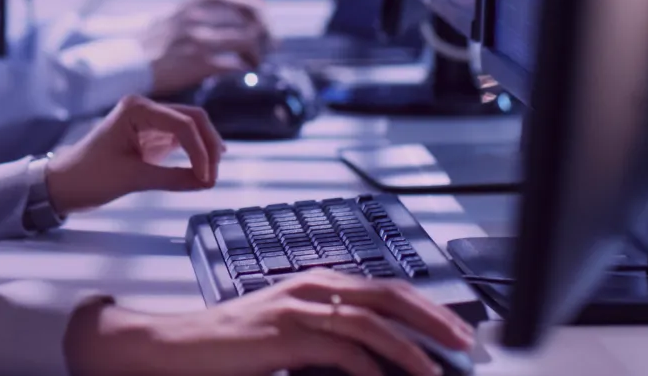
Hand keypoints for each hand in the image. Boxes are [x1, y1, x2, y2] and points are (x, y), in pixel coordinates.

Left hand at [44, 94, 226, 213]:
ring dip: (204, 149)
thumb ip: (173, 179)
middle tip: (213, 176)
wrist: (63, 183)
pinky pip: (180, 139)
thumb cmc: (88, 176)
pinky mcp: (149, 136)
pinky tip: (202, 168)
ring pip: (190, 127)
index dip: (200, 151)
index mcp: (136, 108)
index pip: (183, 123)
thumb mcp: (132, 178)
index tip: (207, 178)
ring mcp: (148, 121)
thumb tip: (205, 182)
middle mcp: (144, 108)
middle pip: (192, 119)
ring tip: (210, 176)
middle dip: (208, 146)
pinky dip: (193, 153)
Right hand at [65, 271, 476, 375]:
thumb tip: (378, 356)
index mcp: (319, 281)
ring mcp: (299, 306)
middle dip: (434, 320)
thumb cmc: (234, 343)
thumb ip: (331, 332)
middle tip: (466, 345)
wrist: (181, 345)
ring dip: (411, 349)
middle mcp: (313, 285)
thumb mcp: (291, 331)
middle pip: (390, 294)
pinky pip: (343, 348)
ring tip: (437, 371)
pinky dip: (372, 368)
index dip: (428, 308)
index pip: (388, 287)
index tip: (456, 332)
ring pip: (372, 321)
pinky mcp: (286, 332)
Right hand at [143, 0, 273, 94]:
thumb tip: (223, 8)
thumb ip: (196, 9)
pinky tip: (242, 71)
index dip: (258, 13)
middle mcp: (200, 17)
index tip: (263, 23)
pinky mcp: (199, 63)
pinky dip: (244, 68)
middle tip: (268, 45)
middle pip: (249, 20)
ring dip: (256, 53)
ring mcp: (200, 40)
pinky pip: (235, 64)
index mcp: (194, 3)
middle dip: (264, 33)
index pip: (241, 1)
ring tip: (254, 60)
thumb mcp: (173, 14)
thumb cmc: (150, 42)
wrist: (129, 63)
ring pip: (247, 41)